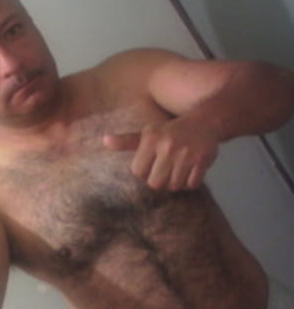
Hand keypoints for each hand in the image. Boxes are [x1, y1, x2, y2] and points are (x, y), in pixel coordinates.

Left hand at [103, 121, 218, 190]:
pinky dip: (190, 182)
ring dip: (175, 182)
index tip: (152, 164)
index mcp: (151, 138)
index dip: (144, 172)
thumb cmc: (169, 131)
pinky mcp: (202, 160)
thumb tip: (105, 141)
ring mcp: (186, 153)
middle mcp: (167, 145)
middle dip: (159, 180)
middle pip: (155, 183)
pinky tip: (190, 170)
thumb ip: (126, 141)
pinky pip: (191, 185)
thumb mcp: (147, 133)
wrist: (204, 121)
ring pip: (174, 186)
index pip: (138, 172)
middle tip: (165, 170)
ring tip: (178, 169)